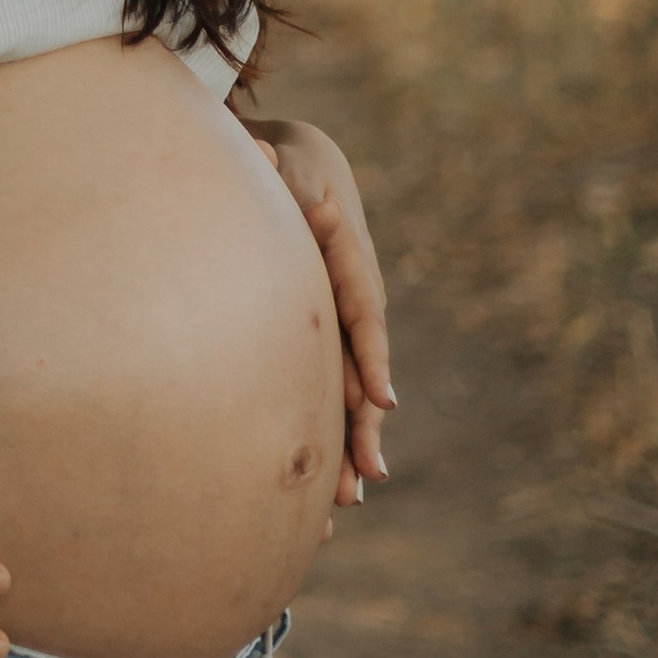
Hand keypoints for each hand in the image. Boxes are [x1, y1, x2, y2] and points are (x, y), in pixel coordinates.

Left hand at [246, 117, 391, 498]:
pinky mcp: (323, 332)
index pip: (363, 310)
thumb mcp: (280, 160)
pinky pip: (331, 383)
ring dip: (353, 439)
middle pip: (363, 364)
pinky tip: (329, 476)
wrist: (293, 161)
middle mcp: (352, 294)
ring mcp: (341, 316)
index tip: (382, 397)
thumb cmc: (281, 161)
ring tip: (352, 496)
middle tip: (367, 476)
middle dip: (365, 421)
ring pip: (351, 384)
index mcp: (347, 256)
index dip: (371, 354)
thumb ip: (276, 172)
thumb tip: (276, 172)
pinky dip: (332, 426)